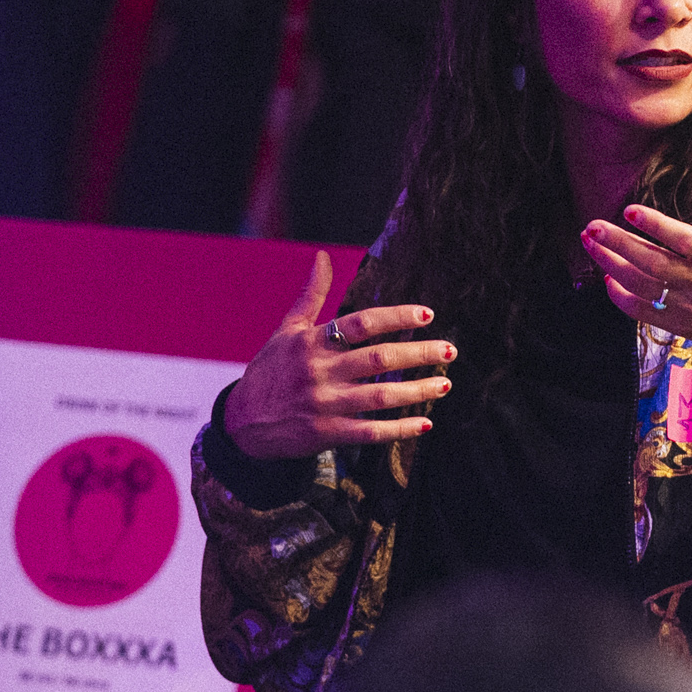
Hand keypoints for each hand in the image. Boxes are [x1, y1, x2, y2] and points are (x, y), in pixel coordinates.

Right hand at [220, 253, 451, 458]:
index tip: (427, 315)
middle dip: (418, 354)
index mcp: (312, 342)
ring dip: (416, 391)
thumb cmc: (270, 371)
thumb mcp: (286, 331)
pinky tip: (424, 424)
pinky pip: (369, 431)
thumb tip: (323, 256)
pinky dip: (398, 429)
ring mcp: (323, 404)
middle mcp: (319, 371)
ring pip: (379, 396)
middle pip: (378, 359)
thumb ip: (311, 295)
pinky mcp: (325, 434)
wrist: (241, 422)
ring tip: (445, 384)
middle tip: (450, 350)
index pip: (361, 323)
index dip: (395, 317)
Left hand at [580, 165, 691, 365]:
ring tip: (591, 243)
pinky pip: (642, 312)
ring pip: (641, 286)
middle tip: (593, 227)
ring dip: (611, 264)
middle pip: (653, 264)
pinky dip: (621, 296)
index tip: (630, 211)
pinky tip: (608, 275)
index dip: (656, 226)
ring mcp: (689, 307)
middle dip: (619, 244)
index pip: (684, 241)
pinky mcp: (681, 324)